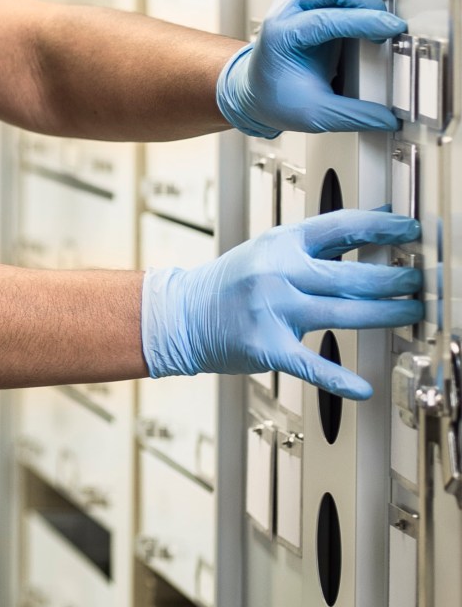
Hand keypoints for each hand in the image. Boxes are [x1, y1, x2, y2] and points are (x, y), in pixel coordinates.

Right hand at [143, 209, 422, 397]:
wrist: (182, 314)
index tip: (413, 230)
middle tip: (425, 281)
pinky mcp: (267, 346)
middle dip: (396, 278)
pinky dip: (338, 378)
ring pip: (344, 313)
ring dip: (387, 314)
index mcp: (280, 243)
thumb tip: (378, 219)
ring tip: (413, 312)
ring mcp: (272, 310)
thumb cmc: (232, 282)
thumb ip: (324, 238)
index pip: (340, 227)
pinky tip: (363, 387)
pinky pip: (309, 364)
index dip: (382, 227)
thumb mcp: (273, 248)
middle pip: (351, 276)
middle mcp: (277, 273)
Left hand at [216, 0, 405, 136]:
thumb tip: (387, 117)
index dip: (363, 20)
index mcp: (284, 36)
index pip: (326, 18)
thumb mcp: (313, 115)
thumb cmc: (276, 97)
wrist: (252, 89)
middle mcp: (288, 8)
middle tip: (384, 18)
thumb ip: (351, 116)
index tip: (390, 29)